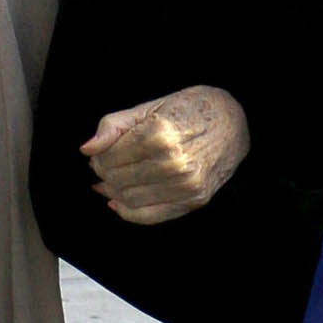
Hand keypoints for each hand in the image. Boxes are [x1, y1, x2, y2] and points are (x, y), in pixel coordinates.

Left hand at [80, 86, 250, 224]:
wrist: (235, 122)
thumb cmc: (190, 110)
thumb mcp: (150, 107)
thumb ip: (114, 125)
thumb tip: (87, 148)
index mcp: (160, 134)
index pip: (111, 157)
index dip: (98, 157)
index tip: (98, 155)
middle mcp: (173, 163)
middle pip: (118, 179)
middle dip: (103, 174)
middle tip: (102, 167)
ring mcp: (185, 185)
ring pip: (129, 199)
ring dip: (113, 192)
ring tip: (110, 181)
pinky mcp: (193, 200)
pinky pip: (149, 216)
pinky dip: (127, 212)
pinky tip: (118, 201)